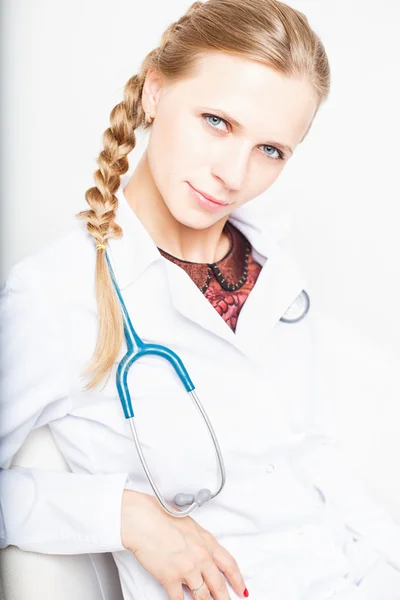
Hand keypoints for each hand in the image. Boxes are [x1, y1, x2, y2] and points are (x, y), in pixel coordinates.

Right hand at [121, 489, 247, 599]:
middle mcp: (201, 556)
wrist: (144, 520)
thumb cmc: (162, 517)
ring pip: (202, 595)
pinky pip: (179, 599)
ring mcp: (187, 568)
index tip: (241, 589)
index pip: (229, 564)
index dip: (237, 580)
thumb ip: (199, 541)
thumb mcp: (189, 526)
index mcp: (207, 541)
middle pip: (219, 585)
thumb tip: (201, 550)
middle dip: (225, 598)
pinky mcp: (171, 578)